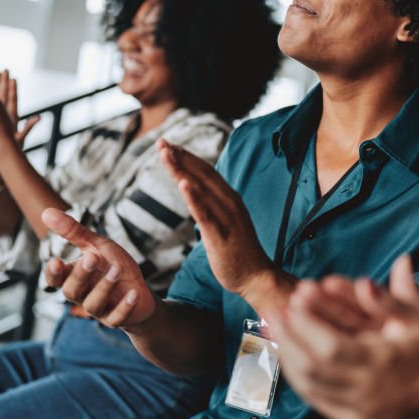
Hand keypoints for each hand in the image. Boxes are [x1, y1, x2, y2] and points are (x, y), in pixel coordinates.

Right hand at [0, 69, 40, 173]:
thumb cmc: (7, 154)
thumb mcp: (19, 140)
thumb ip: (28, 128)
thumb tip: (39, 117)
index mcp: (11, 120)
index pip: (12, 101)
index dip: (13, 90)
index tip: (13, 78)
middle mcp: (2, 118)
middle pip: (2, 96)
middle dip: (2, 83)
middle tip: (3, 70)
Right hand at [42, 208, 155, 327]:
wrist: (140, 292)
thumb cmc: (114, 266)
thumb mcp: (97, 246)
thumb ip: (74, 232)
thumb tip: (47, 212)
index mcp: (73, 277)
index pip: (54, 280)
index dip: (52, 274)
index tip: (56, 261)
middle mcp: (82, 295)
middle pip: (71, 291)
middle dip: (81, 275)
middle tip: (93, 257)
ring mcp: (99, 309)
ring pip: (92, 304)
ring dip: (104, 287)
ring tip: (117, 269)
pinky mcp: (117, 319)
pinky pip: (117, 318)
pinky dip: (125, 306)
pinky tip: (134, 293)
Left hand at [158, 139, 282, 306]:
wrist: (256, 276)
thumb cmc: (238, 250)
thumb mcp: (225, 220)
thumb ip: (212, 205)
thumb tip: (196, 193)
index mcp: (229, 197)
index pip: (206, 171)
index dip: (187, 156)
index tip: (168, 145)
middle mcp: (229, 202)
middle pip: (201, 174)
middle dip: (180, 156)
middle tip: (161, 142)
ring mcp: (226, 217)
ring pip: (200, 188)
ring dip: (182, 169)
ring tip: (166, 154)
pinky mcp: (221, 234)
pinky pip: (205, 214)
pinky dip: (194, 198)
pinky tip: (183, 184)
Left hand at [268, 255, 418, 418]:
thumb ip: (401, 292)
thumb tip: (400, 261)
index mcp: (384, 363)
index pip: (332, 348)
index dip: (306, 326)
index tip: (291, 300)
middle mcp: (368, 391)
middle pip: (313, 367)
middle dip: (288, 338)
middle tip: (270, 312)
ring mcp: (358, 410)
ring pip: (309, 385)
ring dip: (286, 355)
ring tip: (272, 329)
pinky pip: (315, 398)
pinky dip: (297, 375)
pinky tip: (286, 353)